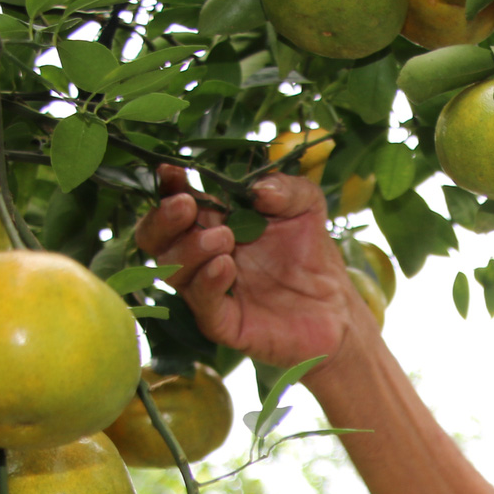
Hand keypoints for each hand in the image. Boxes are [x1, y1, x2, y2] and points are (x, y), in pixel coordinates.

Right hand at [134, 164, 377, 377]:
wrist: (336, 308)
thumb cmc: (311, 254)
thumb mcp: (306, 206)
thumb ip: (286, 188)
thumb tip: (258, 190)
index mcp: (211, 222)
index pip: (175, 203)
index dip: (168, 187)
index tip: (172, 170)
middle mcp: (201, 256)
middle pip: (156, 239)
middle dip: (163, 220)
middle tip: (185, 205)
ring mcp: (208, 291)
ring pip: (173, 271)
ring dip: (190, 249)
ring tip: (224, 238)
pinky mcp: (224, 323)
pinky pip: (203, 305)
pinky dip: (208, 283)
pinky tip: (225, 266)